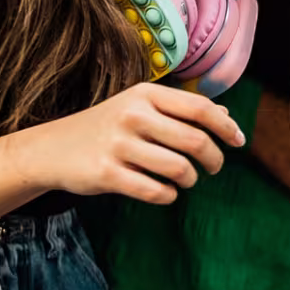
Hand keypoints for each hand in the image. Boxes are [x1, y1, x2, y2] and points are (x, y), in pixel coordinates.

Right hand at [6, 83, 244, 204]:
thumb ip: (181, 110)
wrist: (51, 149)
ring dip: (191, 179)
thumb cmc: (107, 127)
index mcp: (145, 94)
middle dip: (214, 159)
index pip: (200, 108)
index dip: (226, 127)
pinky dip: (169, 195)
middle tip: (213, 167)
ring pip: (179, 168)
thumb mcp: (140, 108)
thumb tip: (226, 115)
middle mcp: (133, 115)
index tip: (238, 142)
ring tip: (186, 179)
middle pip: (196, 141)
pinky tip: (167, 192)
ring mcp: (118, 144)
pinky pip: (156, 191)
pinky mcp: (107, 174)